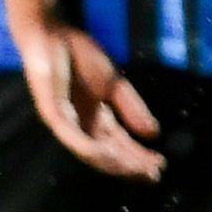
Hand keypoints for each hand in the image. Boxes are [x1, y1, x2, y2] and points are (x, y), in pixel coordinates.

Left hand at [17, 25, 163, 180]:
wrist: (52, 35)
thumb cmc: (78, 56)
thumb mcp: (114, 84)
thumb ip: (132, 108)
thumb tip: (154, 133)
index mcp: (94, 119)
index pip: (118, 144)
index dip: (138, 156)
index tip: (160, 167)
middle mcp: (79, 125)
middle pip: (106, 153)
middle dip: (130, 165)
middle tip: (153, 175)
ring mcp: (64, 121)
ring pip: (89, 150)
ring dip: (114, 162)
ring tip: (137, 170)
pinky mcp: (51, 112)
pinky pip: (70, 135)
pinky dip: (87, 147)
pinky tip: (105, 155)